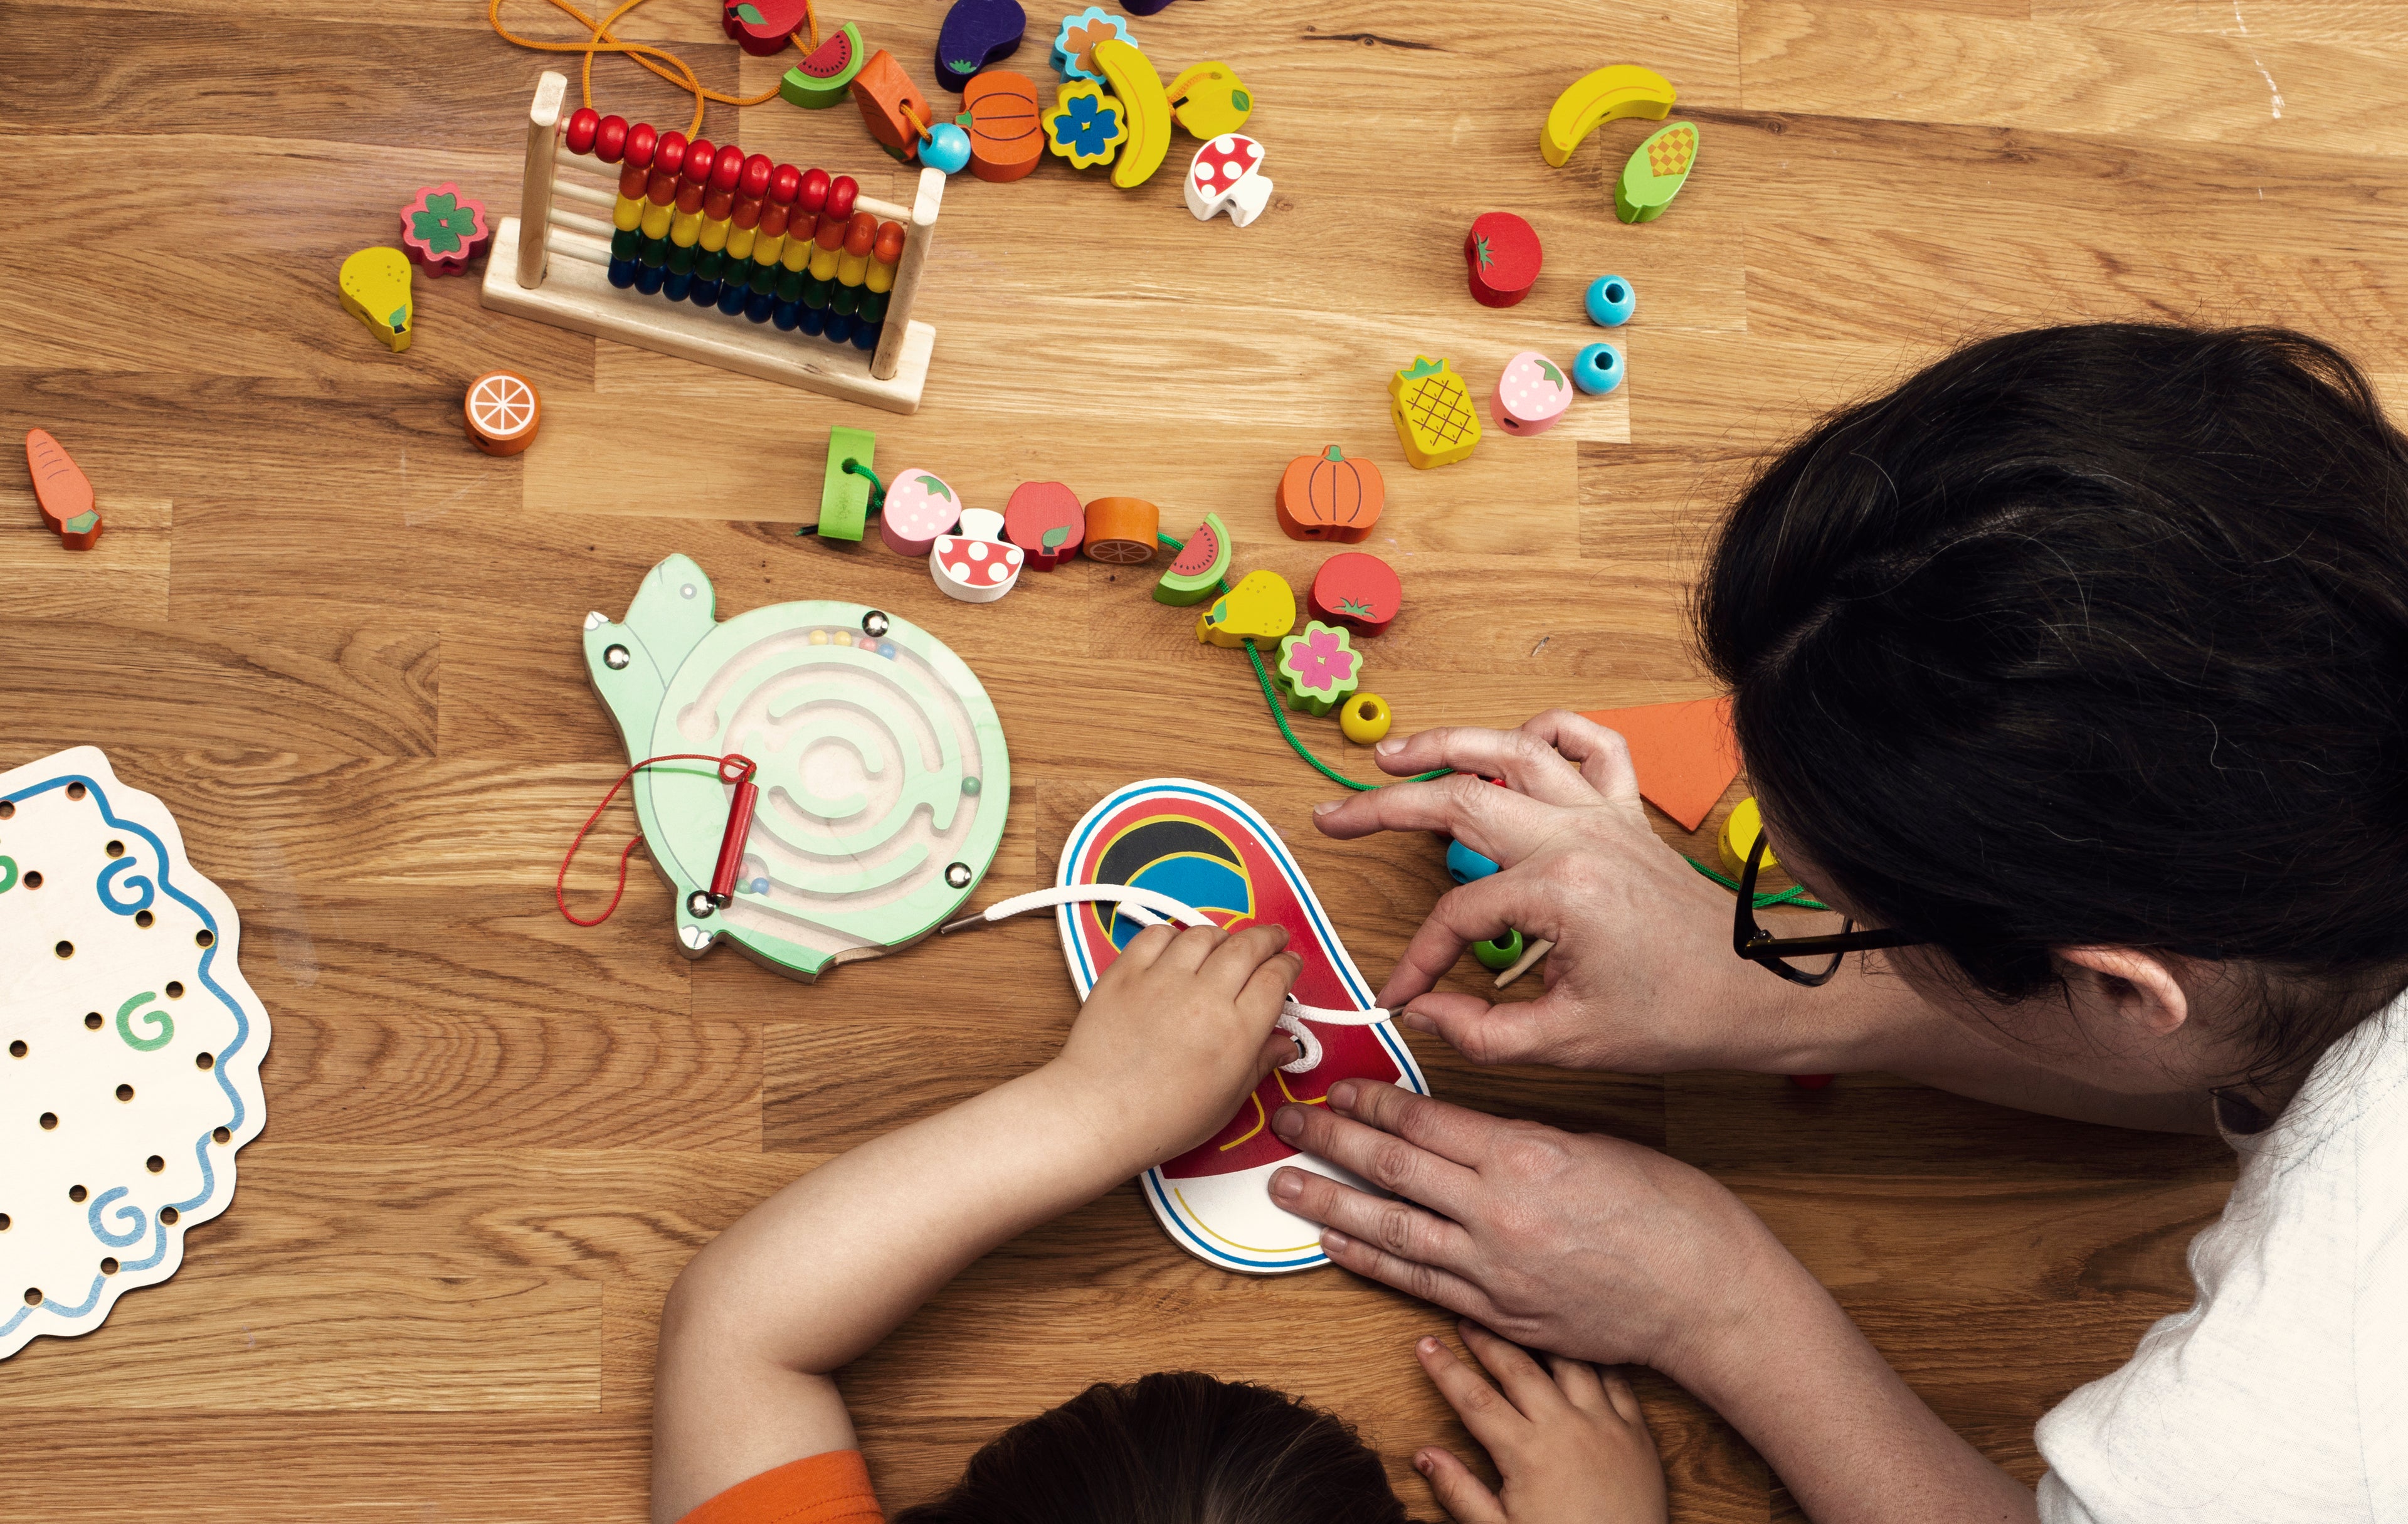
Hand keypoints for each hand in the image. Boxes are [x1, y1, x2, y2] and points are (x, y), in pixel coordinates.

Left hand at [1046, 922, 1300, 1167]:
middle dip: (1267, 938)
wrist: (1098, 1115)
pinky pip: (1157, 936)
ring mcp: (1163, 980)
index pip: (1275, 978)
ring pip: (1204, 935)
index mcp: (1237, 1031)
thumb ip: (1260, 1064)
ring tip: (1226, 943)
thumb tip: (1285, 1045)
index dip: (1288, 965)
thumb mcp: (1226, 1102)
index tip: (1290, 963)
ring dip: (1222, 935)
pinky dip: (1174, 936)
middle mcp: (1204, 997)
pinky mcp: (1126, 973)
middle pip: (1248, 947)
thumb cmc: (1161, 1119)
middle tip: (1273, 938)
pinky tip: (1178, 948)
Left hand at [1267, 1079, 1796, 1379]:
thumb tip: (1469, 1134)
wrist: (1706, 1293)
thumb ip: (1522, 1140)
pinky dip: (1371, 1262)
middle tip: (1287, 1123)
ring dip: (1329, 1207)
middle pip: (1392, 1169)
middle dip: (1331, 1142)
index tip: (1338, 1087)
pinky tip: (1335, 1246)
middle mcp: (1498, 1211)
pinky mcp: (1499, 1312)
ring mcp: (1493, 1268)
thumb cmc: (1669, 1211)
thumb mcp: (1594, 1145)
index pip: (1424, 1121)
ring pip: (1391, 1229)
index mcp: (1524, 1154)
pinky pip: (1419, 1283)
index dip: (1371, 1101)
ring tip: (1284, 1187)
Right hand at [1311, 711, 1821, 1073]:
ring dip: (1448, 743)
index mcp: (1561, 891)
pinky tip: (1513, 742)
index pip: (1458, 915)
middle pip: (1460, 798)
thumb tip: (1423, 1011)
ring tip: (1393, 754)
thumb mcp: (1568, 1043)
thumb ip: (1481, 1031)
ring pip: (1514, 750)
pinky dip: (1548, 731)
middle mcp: (1578, 837)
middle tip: (1334, 819)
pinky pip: (1589, 745)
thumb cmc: (1679, 1016)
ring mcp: (1605, 815)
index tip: (1401, 995)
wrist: (1759, 995)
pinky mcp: (1628, 814)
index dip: (1418, 960)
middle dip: (1385, 806)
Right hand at [1416, 1322, 1665, 1523]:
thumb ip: (1460, 1492)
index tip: (1426, 1344)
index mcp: (1527, 1453)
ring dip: (1541, 1342)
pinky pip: (1617, 1381)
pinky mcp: (1637, 1433)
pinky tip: (1584, 1352)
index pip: (1474, 1398)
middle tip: (1467, 1322)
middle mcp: (1565, 1428)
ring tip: (1524, 1326)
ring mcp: (1605, 1425)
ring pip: (1569, 1364)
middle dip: (1487, 1342)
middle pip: (1518, 1368)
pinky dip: (1596, 1361)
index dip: (1446, 1368)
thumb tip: (1424, 1456)